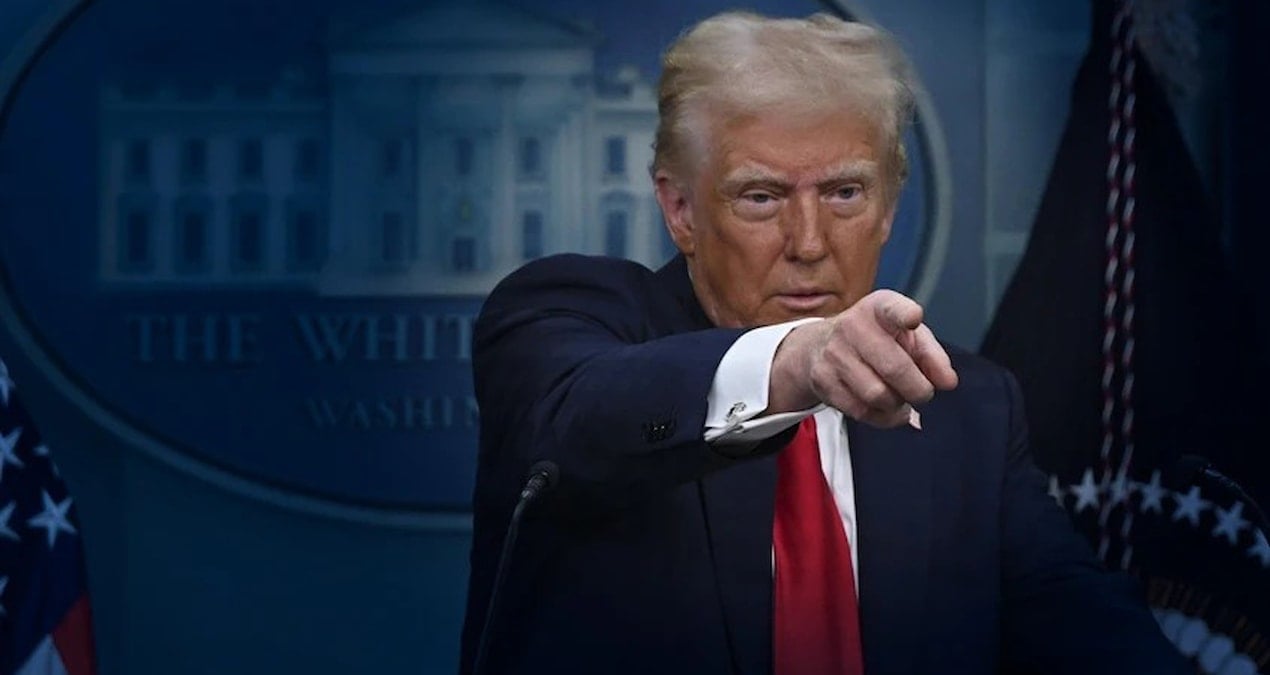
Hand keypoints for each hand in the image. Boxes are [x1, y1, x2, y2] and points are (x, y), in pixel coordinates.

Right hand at [771, 290, 958, 426]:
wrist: (820, 345)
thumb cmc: (876, 339)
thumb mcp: (907, 336)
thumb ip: (933, 356)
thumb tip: (947, 382)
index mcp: (878, 308)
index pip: (891, 308)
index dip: (904, 314)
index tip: (914, 318)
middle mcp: (852, 326)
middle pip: (894, 368)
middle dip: (919, 389)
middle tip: (923, 393)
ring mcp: (834, 354)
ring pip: (878, 395)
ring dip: (898, 405)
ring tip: (900, 398)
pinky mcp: (823, 380)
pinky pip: (861, 411)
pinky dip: (882, 417)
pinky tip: (886, 408)